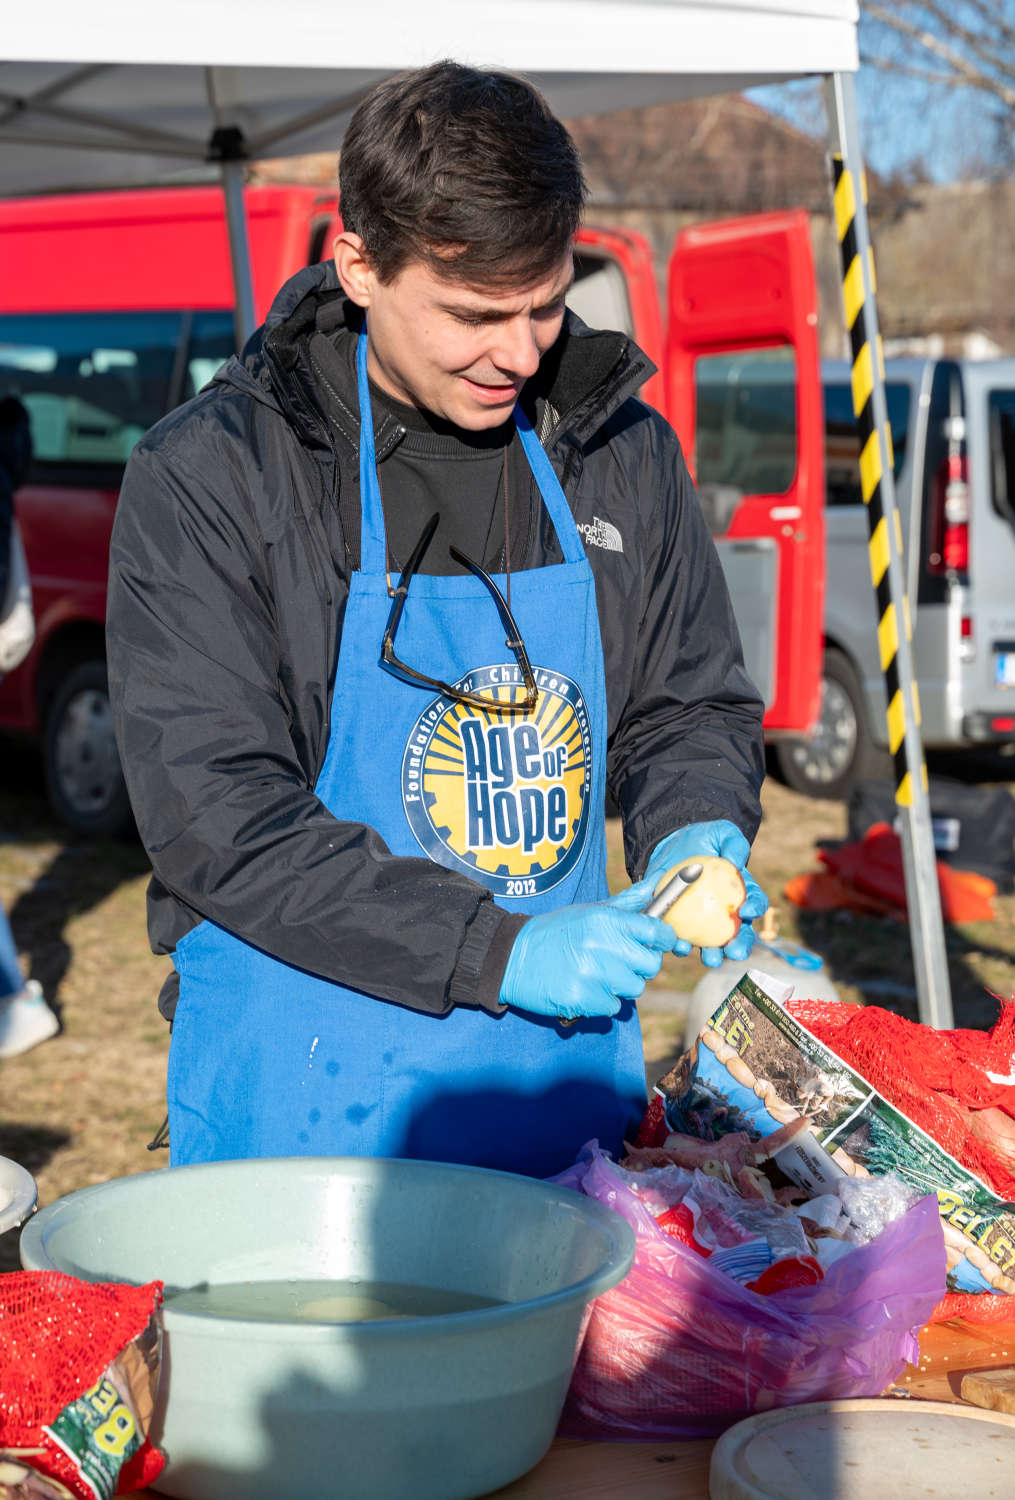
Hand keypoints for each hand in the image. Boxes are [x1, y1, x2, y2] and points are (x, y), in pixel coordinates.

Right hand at [499, 883, 676, 1021]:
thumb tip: (656, 885)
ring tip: (597, 974)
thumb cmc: (555, 932)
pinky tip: (583, 988)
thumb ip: (626, 902)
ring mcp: (593, 974)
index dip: (664, 939)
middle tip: (620, 962)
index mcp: (605, 920)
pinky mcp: (583, 999)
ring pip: (634, 988)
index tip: (657, 942)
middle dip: (640, 965)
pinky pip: (613, 1007)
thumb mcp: (588, 910)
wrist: (511, 957)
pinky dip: (601, 1002)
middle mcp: (602, 945)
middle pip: (651, 965)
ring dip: (620, 985)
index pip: (656, 931)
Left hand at [643, 819, 768, 968]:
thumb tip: (735, 859)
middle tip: (734, 951)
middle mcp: (725, 911)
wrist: (671, 844)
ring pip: (712, 945)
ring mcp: (703, 921)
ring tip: (709, 958)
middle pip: (739, 934)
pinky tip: (679, 945)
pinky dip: (681, 945)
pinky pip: (682, 939)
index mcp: (741, 891)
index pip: (755, 902)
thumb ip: (734, 842)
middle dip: (740, 947)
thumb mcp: (721, 832)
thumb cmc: (702, 839)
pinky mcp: (680, 923)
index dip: (755, 908)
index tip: (747, 911)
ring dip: (712, 955)